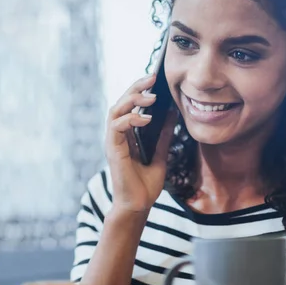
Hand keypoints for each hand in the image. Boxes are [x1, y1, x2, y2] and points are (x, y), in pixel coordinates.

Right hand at [106, 74, 177, 212]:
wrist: (139, 206)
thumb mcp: (160, 154)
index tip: (154, 80)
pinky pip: (116, 127)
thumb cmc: (145, 185)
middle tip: (152, 78)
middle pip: (121, 102)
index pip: (129, 105)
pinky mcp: (113, 150)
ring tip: (151, 97)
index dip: (139, 90)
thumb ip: (163, 135)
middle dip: (135, 88)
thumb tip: (172, 113)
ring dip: (133, 100)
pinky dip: (130, 119)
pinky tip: (146, 118)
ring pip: (116, 110)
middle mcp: (117, 135)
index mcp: (126, 135)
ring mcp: (113, 142)